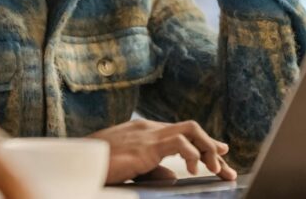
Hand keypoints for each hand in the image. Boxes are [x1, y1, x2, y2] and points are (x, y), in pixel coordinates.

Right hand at [88, 118, 236, 183]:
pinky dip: (192, 154)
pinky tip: (193, 169)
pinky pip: (178, 142)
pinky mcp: (146, 145)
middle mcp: (150, 128)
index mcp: (146, 133)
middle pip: (191, 128)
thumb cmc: (101, 166)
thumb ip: (154, 169)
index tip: (221, 153)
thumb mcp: (133, 168)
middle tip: (225, 167)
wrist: (80, 162)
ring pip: (190, 130)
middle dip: (211, 146)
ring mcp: (148, 134)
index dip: (203, 144)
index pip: (181, 133)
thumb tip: (175, 176)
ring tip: (217, 170)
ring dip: (207, 150)